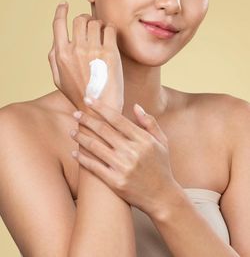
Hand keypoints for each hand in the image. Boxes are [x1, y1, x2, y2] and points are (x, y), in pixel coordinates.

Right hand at [48, 2, 123, 110]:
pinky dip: (110, 29)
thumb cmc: (79, 94)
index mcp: (61, 54)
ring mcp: (93, 50)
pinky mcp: (110, 53)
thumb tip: (56, 42)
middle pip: (79, 19)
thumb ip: (54, 59)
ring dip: (98, 24)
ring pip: (95, 22)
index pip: (58, 24)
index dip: (61, 10)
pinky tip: (110, 35)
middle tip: (89, 24)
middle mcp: (76, 49)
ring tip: (101, 32)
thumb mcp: (58, 79)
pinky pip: (110, 29)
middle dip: (84, 19)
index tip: (64, 4)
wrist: (99, 109)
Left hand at [70, 97, 179, 217]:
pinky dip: (82, 158)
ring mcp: (123, 167)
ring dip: (81, 137)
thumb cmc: (161, 166)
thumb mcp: (162, 141)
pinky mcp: (115, 182)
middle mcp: (132, 151)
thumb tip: (135, 106)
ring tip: (72, 131)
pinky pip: (94, 167)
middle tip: (75, 114)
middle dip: (86, 120)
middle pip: (103, 130)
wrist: (163, 197)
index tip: (88, 100)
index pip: (116, 118)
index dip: (100, 107)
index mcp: (143, 139)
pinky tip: (74, 152)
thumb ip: (150, 122)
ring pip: (95, 147)